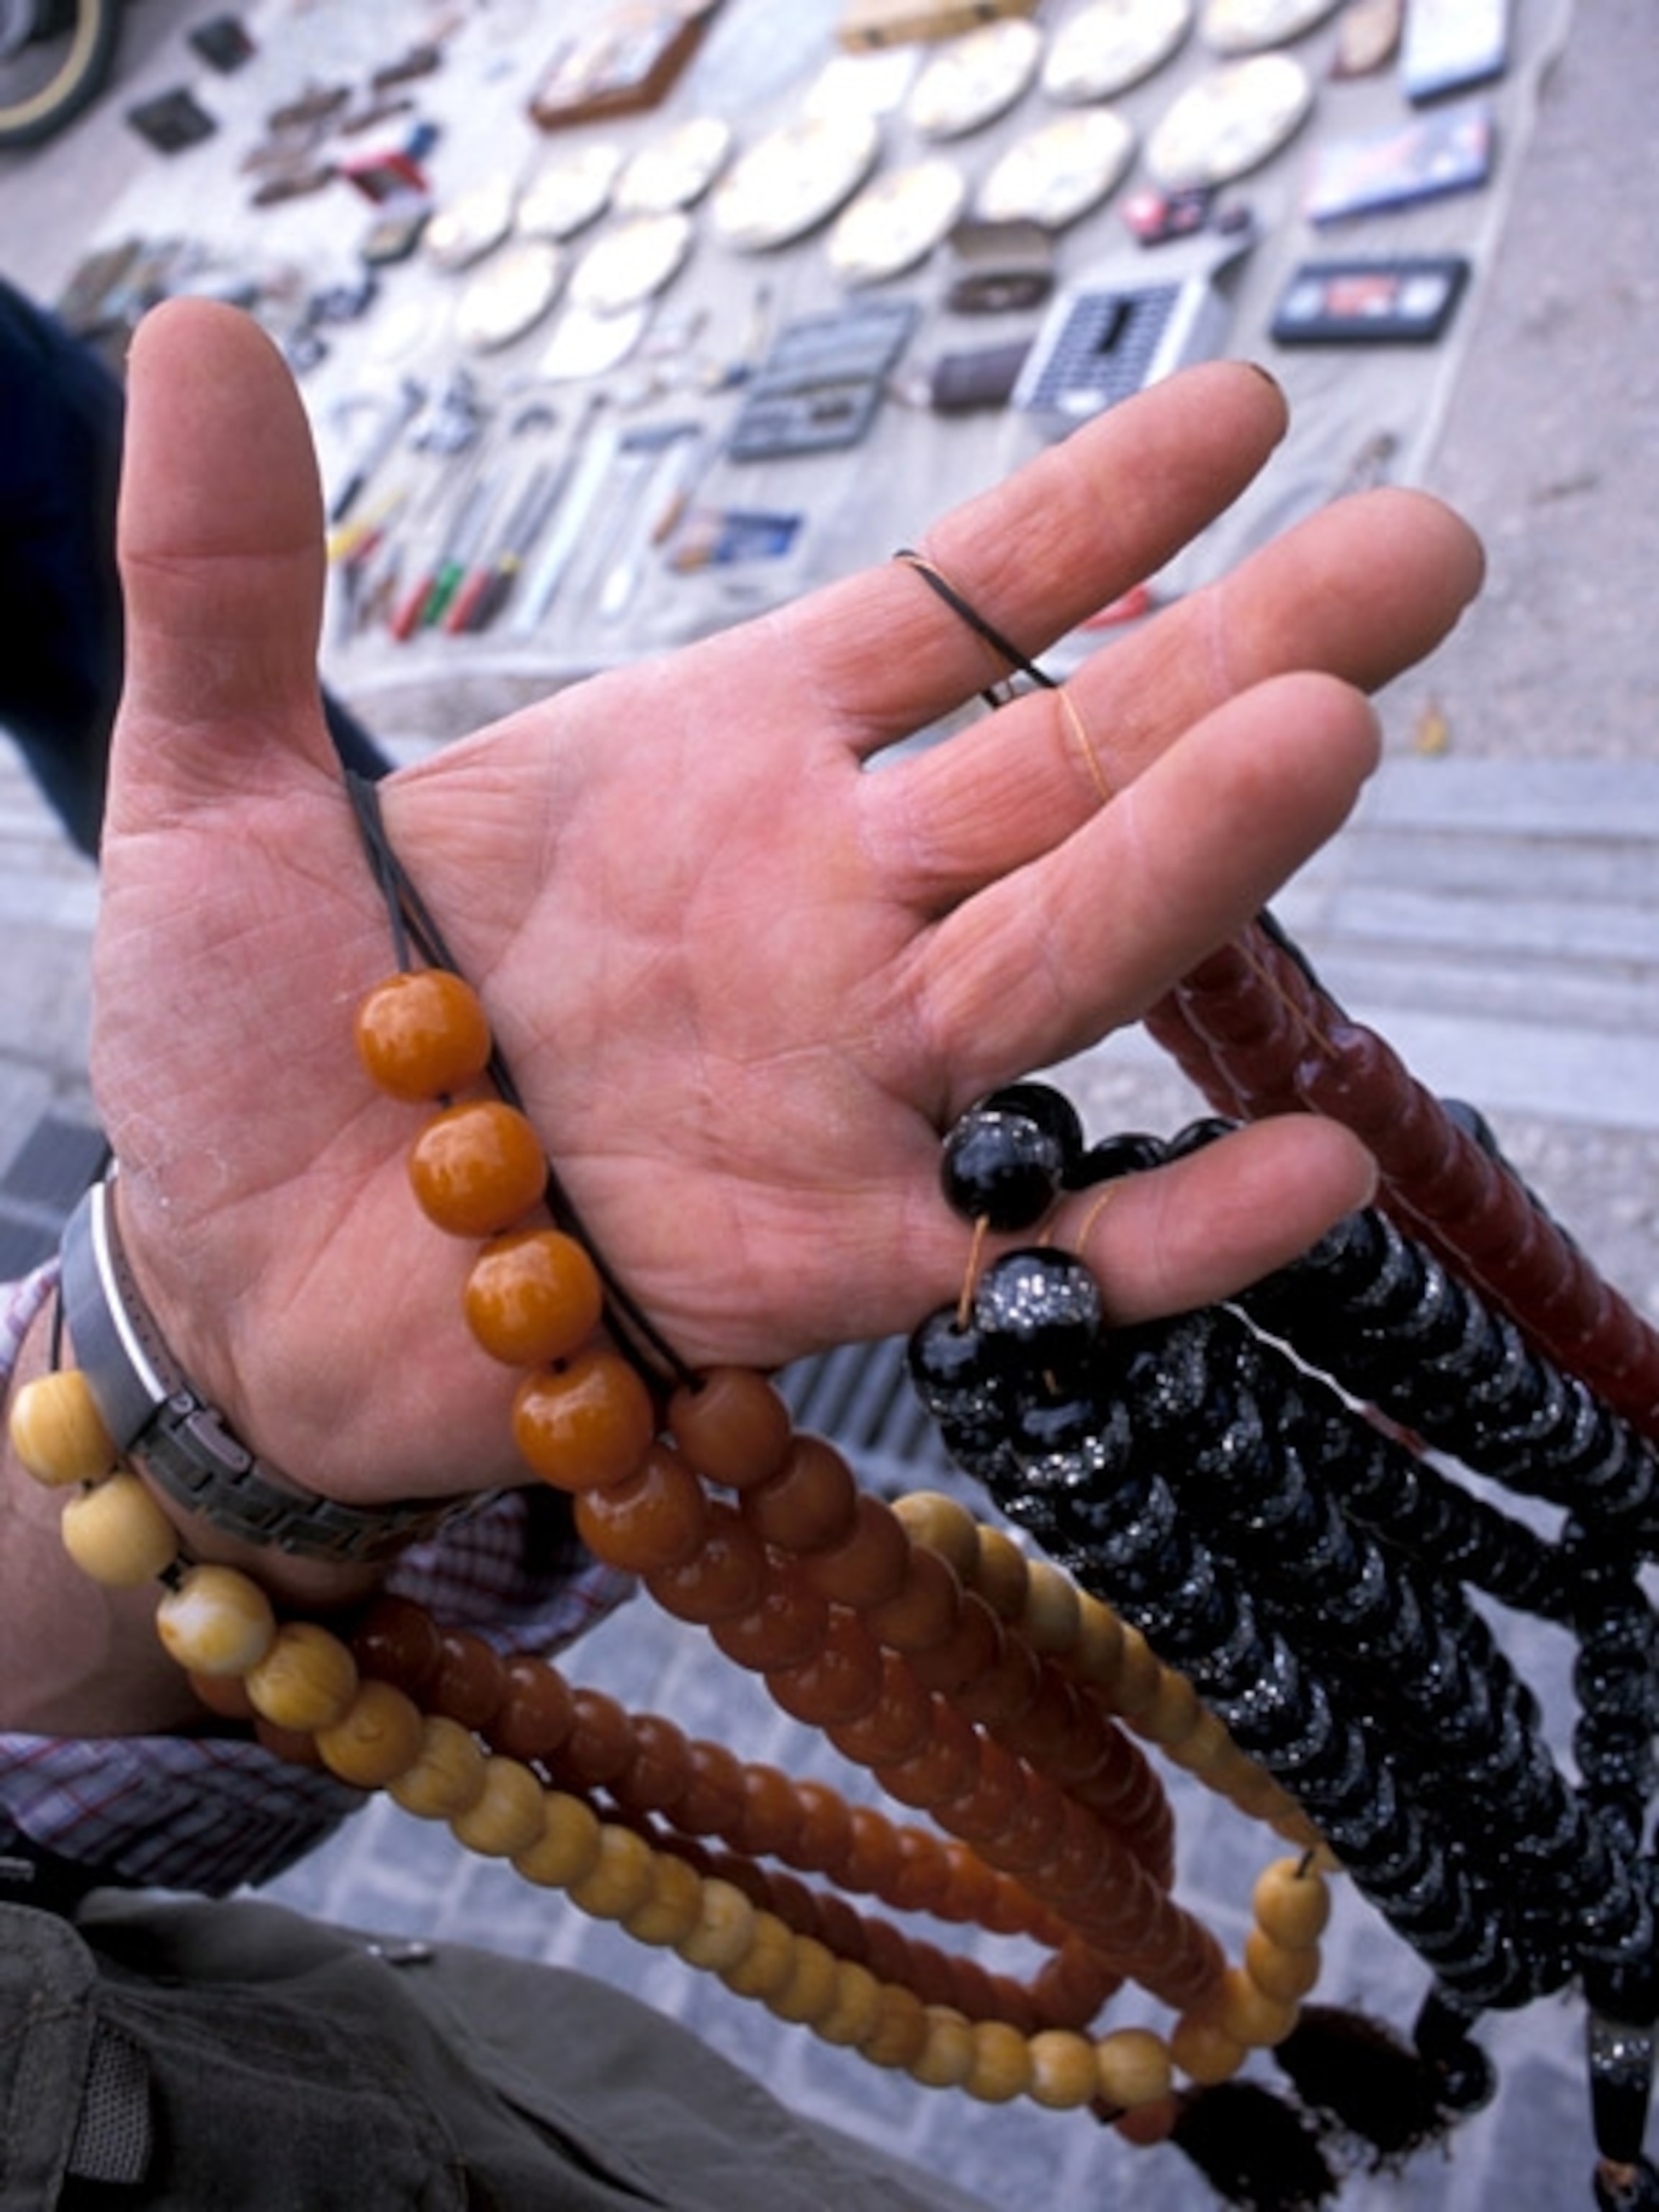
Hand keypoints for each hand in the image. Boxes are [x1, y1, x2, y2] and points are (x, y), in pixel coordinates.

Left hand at [95, 302, 1481, 1509]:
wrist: (238, 1277)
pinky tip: (1309, 1173)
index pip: (941, 617)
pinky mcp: (837, 1264)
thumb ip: (226, 581)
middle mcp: (821, 912)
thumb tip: (201, 337)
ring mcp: (847, 1085)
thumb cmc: (239, 1034)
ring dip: (1197, 864)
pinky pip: (1038, 1253)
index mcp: (713, 769)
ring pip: (1062, 965)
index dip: (1084, 519)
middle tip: (1412, 551)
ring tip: (1330, 741)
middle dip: (1234, 657)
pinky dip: (1171, 1230)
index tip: (1242, 410)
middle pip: (1063, 770)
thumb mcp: (212, 791)